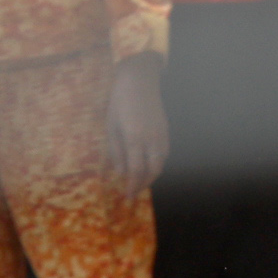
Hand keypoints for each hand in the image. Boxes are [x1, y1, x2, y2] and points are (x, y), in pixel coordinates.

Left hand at [106, 53, 167, 186]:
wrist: (139, 80)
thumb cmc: (119, 102)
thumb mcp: (111, 126)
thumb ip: (116, 151)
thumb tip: (121, 172)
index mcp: (134, 138)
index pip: (136, 170)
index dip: (132, 186)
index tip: (128, 197)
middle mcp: (151, 139)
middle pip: (153, 170)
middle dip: (144, 184)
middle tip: (134, 191)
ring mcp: (161, 134)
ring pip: (161, 163)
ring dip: (151, 175)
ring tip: (140, 180)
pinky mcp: (166, 130)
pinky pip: (164, 153)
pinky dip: (156, 163)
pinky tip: (147, 165)